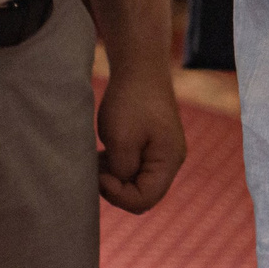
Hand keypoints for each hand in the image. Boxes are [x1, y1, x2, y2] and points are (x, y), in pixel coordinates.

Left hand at [96, 70, 186, 213]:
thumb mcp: (121, 140)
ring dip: (115, 178)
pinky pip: (135, 170)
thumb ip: (122, 171)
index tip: (100, 176)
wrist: (140, 67)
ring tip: (98, 159)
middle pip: (143, 195)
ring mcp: (162, 153)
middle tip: (97, 170)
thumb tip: (119, 187)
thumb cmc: (131, 101)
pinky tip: (104, 153)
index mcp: (169, 160)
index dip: (118, 196)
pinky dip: (117, 168)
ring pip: (136, 183)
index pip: (145, 200)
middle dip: (116, 188)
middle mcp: (171, 161)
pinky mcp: (152, 146)